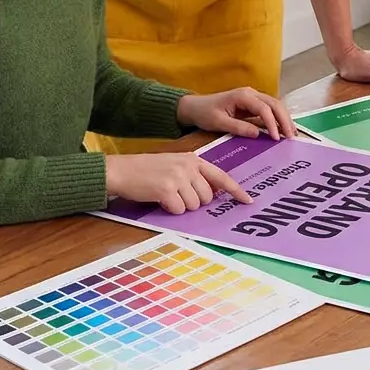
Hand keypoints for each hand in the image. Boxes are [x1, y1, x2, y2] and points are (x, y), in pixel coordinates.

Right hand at [105, 153, 252, 214]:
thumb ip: (194, 175)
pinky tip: (159, 199)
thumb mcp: (175, 165)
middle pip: (207, 197)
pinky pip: (179, 210)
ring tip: (166, 194)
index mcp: (194, 159)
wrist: (121, 170)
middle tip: (176, 194)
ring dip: (181, 206)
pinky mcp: (167, 189)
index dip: (235, 191)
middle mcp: (189, 166)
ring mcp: (179, 177)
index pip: (221, 177)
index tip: (248, 200)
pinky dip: (170, 210)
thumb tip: (211, 194)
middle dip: (194, 202)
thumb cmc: (147, 171)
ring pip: (194, 206)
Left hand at [176, 88, 294, 140]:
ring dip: (284, 119)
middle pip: (275, 104)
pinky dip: (278, 119)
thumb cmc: (204, 113)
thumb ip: (238, 127)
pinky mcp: (253, 104)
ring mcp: (253, 98)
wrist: (195, 107)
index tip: (276, 138)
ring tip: (292, 134)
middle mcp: (251, 93)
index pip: (264, 108)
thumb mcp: (218, 122)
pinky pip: (269, 110)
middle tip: (292, 137)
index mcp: (243, 95)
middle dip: (285, 120)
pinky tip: (283, 130)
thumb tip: (258, 134)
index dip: (272, 123)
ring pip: (275, 105)